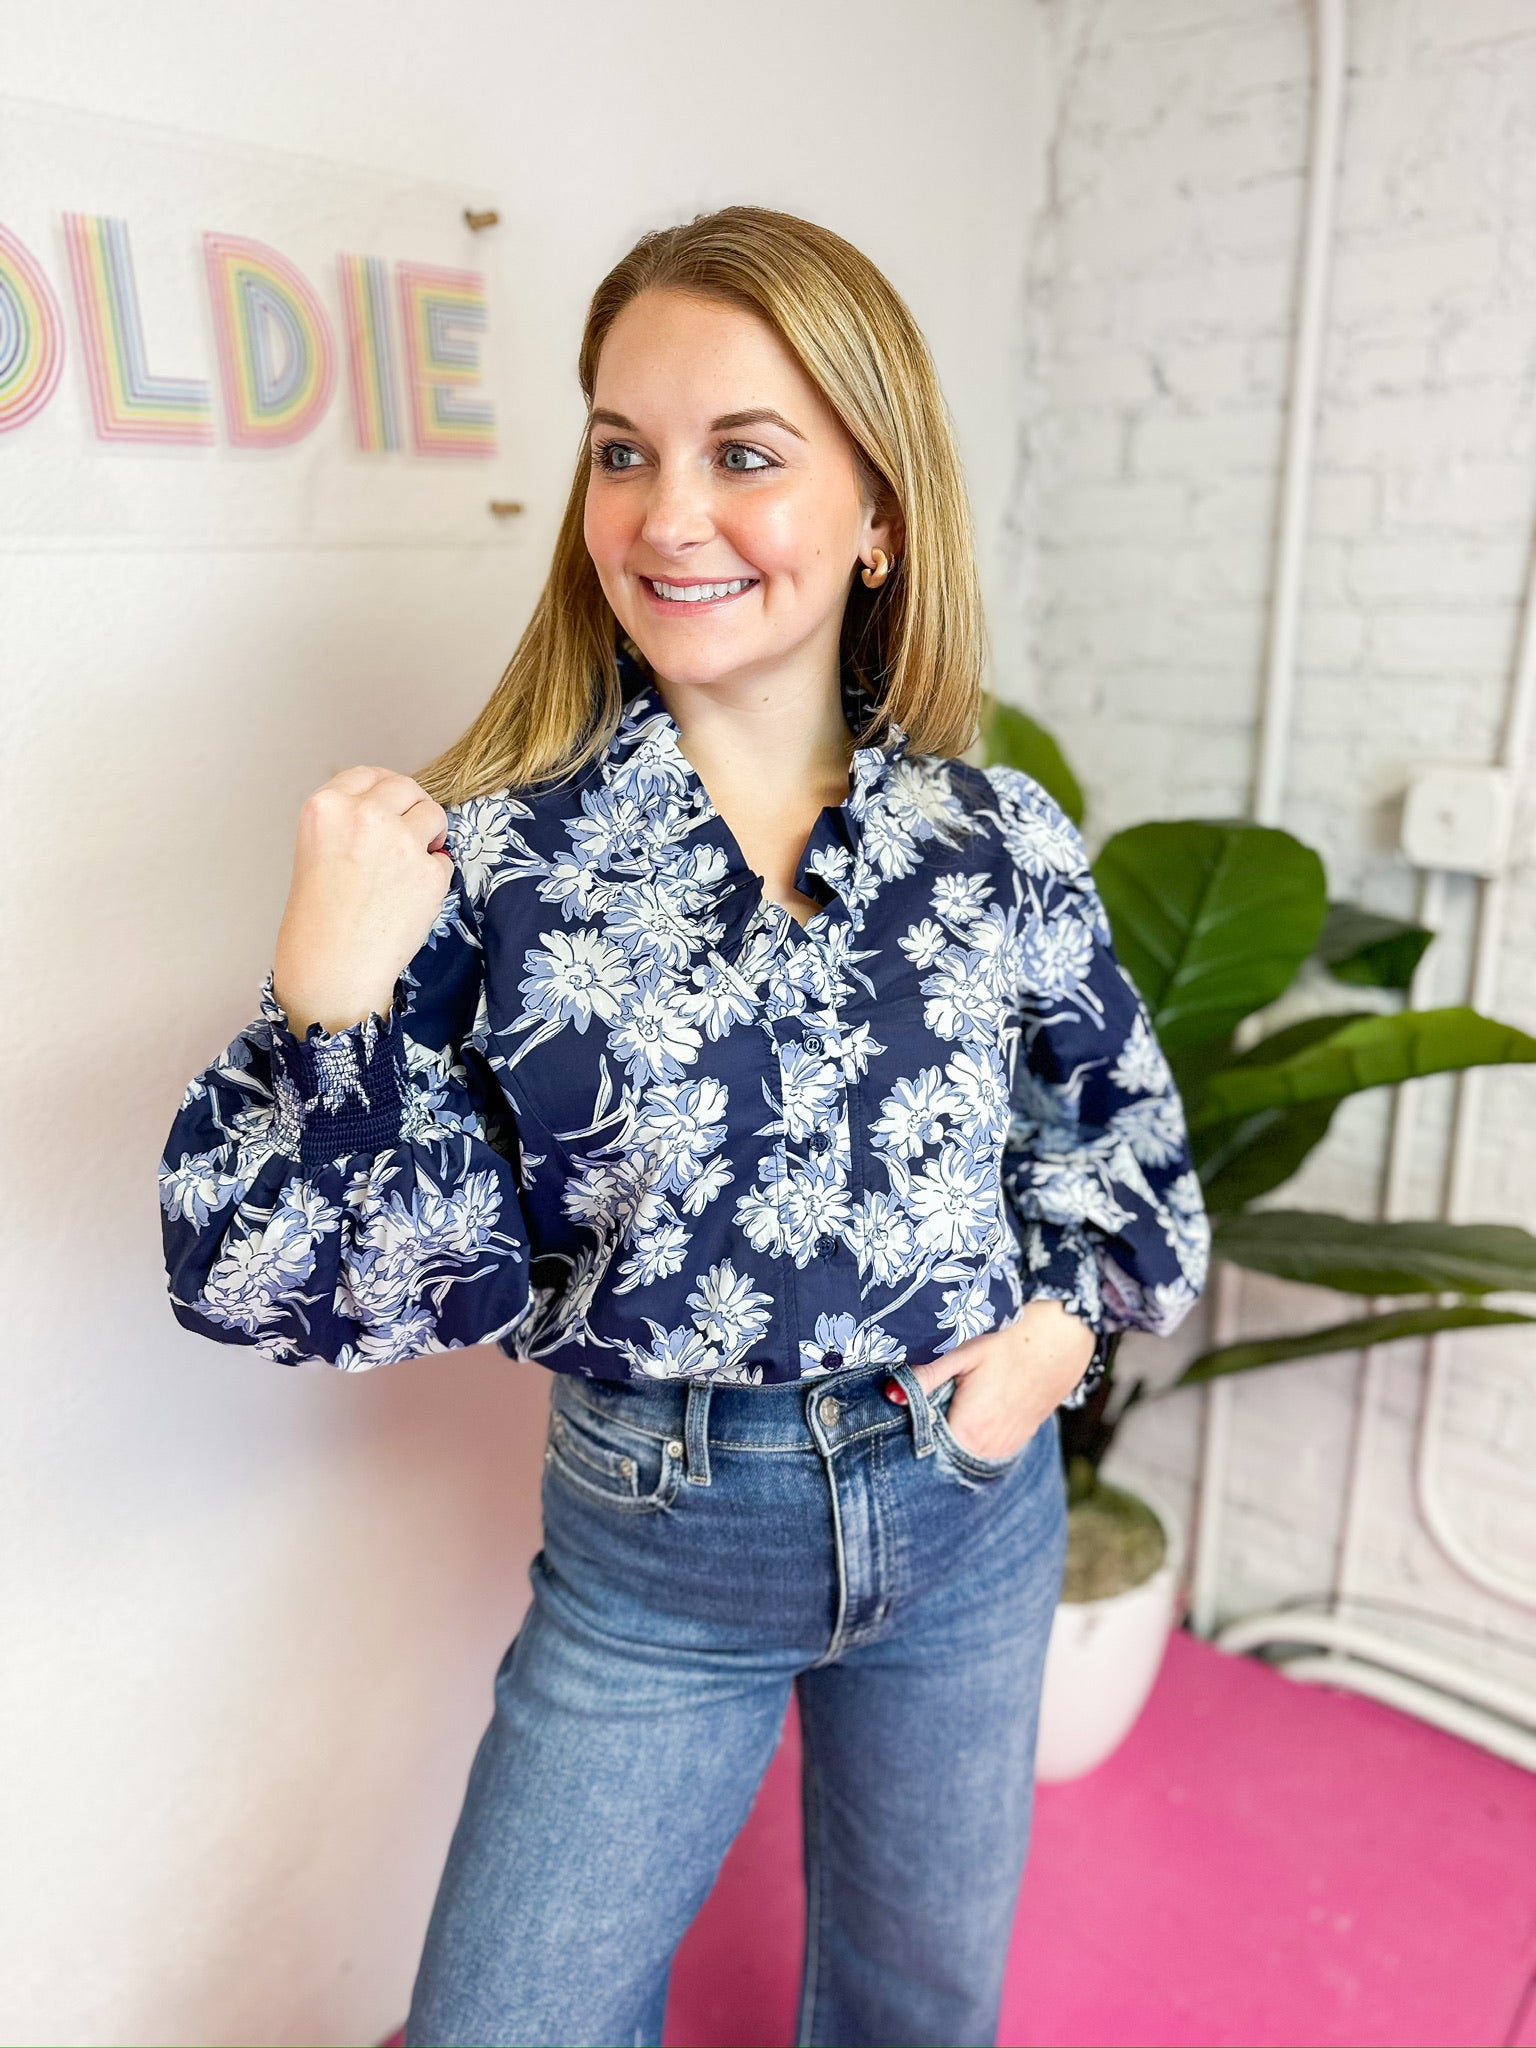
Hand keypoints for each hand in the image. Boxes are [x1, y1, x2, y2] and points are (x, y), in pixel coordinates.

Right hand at [272, 767, 452, 1036]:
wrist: (332, 968)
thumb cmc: (318, 918)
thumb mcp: (317, 848)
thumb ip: (349, 820)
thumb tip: (392, 805)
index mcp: (326, 807)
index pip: (368, 774)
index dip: (383, 789)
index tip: (390, 802)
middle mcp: (365, 816)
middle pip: (406, 787)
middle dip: (411, 807)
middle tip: (407, 833)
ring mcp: (401, 842)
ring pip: (433, 814)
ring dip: (428, 835)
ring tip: (408, 866)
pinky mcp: (430, 872)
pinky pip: (444, 859)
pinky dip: (434, 875)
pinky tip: (409, 898)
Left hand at [912, 1299, 1095, 1463]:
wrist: (1062, 1337)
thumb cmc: (1010, 1340)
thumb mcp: (963, 1351)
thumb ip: (925, 1376)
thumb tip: (890, 1395)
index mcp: (970, 1431)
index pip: (925, 1451)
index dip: (909, 1433)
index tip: (898, 1418)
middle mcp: (988, 1449)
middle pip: (944, 1455)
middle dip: (928, 1436)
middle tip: (919, 1408)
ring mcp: (1005, 1448)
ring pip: (964, 1453)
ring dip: (950, 1437)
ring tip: (947, 1405)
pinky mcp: (1017, 1442)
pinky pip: (983, 1449)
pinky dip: (970, 1437)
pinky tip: (968, 1410)